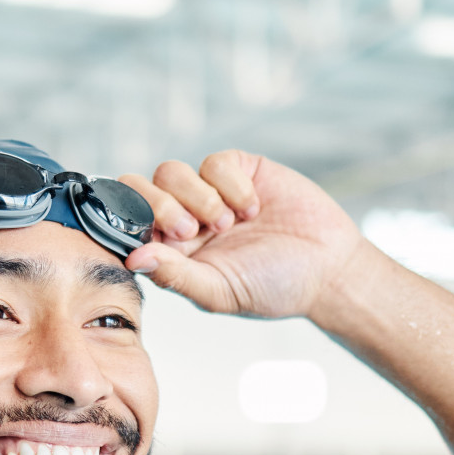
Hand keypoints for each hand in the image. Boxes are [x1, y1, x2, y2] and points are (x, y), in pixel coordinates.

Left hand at [119, 151, 364, 319]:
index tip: (152, 237)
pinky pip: (214, 163)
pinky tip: (252, 209)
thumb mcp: (218, 291)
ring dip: (198, 197)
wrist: (327, 269)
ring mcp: (209, 190)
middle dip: (159, 207)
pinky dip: (231, 186)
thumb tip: (132, 258)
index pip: (126, 223)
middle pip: (140, 189)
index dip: (129, 223)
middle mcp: (183, 217)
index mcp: (170, 250)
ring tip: (228, 224)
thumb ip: (174, 275)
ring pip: (171, 171)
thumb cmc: (272, 288)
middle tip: (189, 231)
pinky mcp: (238, 170)